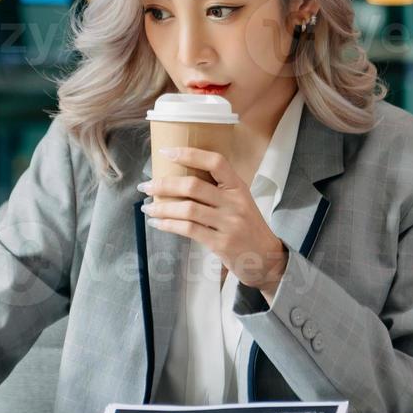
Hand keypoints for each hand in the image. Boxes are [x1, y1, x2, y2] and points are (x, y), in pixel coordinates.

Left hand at [137, 146, 288, 301]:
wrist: (266, 259)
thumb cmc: (247, 227)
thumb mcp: (239, 202)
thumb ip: (218, 190)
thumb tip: (178, 179)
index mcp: (239, 187)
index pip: (216, 162)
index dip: (190, 154)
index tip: (166, 152)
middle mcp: (235, 203)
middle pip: (194, 186)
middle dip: (164, 184)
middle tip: (146, 186)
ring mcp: (229, 224)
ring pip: (187, 209)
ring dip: (162, 206)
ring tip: (147, 206)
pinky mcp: (221, 244)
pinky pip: (189, 230)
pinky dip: (169, 225)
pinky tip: (158, 222)